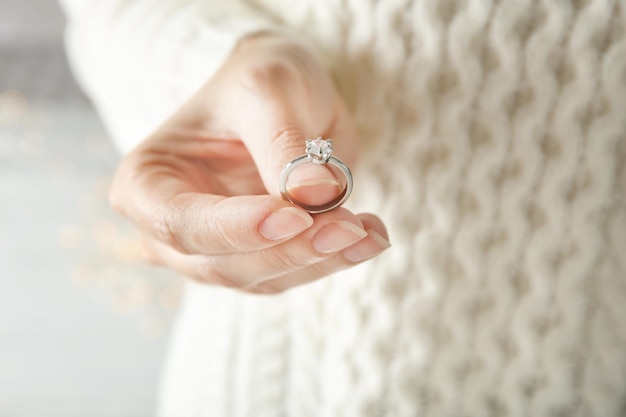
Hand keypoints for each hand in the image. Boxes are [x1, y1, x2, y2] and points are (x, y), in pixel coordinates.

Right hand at [109, 33, 389, 293]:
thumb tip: (315, 194)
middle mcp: (173, 229)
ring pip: (264, 278)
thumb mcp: (266, 89)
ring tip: (370, 232)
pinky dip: (334, 259)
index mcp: (147, 184)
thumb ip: (283, 143)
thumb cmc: (256, 83)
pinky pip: (293, 273)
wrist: (280, 95)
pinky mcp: (258, 259)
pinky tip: (370, 236)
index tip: (295, 217)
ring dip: (322, 260)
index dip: (236, 228)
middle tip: (349, 228)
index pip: (181, 222)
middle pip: (223, 263)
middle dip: (291, 250)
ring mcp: (215, 251)